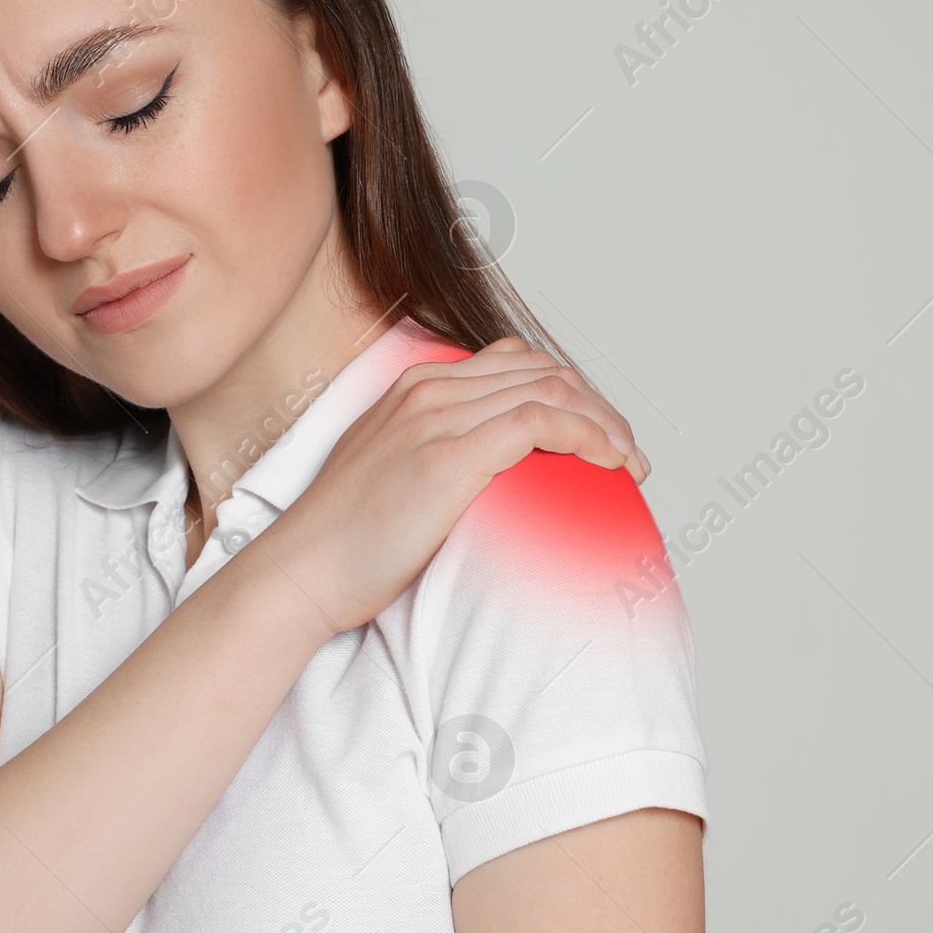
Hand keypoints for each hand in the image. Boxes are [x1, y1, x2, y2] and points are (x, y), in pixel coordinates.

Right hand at [254, 336, 648, 636]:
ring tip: (629, 464)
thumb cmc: (342, 544)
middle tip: (625, 453)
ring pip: (552, 389)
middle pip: (543, 369)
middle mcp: (428, 390)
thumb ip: (430, 458)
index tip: (596, 436)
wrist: (302, 570)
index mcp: (413, 389)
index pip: (515, 362)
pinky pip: (543, 422)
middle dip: (597, 405)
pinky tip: (611, 464)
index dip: (569, 392)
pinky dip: (589, 435)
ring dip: (606, 422)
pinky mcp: (449, 455)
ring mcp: (437, 418)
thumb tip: (480, 483)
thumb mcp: (387, 478)